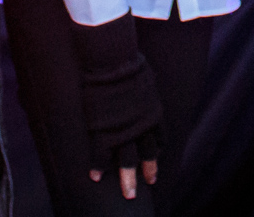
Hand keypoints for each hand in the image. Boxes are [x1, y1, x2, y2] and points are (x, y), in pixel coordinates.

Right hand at [73, 13, 163, 199]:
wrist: (113, 58)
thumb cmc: (127, 60)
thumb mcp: (144, 75)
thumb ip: (143, 86)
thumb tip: (143, 79)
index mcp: (153, 111)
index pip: (158, 137)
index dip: (156, 152)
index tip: (154, 162)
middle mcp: (142, 124)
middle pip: (147, 153)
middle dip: (147, 171)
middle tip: (146, 184)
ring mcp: (122, 129)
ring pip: (127, 160)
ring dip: (127, 178)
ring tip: (128, 194)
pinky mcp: (102, 130)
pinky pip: (100, 155)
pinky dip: (98, 167)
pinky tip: (95, 178)